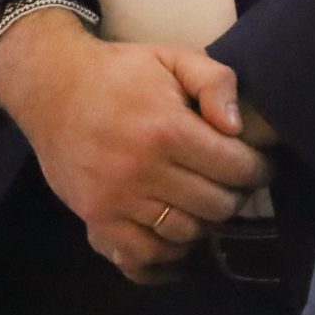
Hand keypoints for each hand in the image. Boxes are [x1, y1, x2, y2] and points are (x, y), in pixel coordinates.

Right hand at [0, 13, 271, 283]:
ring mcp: (116, 201)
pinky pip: (142, 256)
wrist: (52, 89)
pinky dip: (166, 255)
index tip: (262, 165)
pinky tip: (177, 238)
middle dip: (236, 195)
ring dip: (204, 222)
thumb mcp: (173, 57)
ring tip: (206, 203)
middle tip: (236, 183)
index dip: (258, 169)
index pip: (234, 168)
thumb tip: (238, 128)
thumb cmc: (121, 72)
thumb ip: (215, 82)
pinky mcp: (95, 219)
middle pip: (215, 206)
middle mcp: (142, 170)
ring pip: (185, 235)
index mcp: (167, 129)